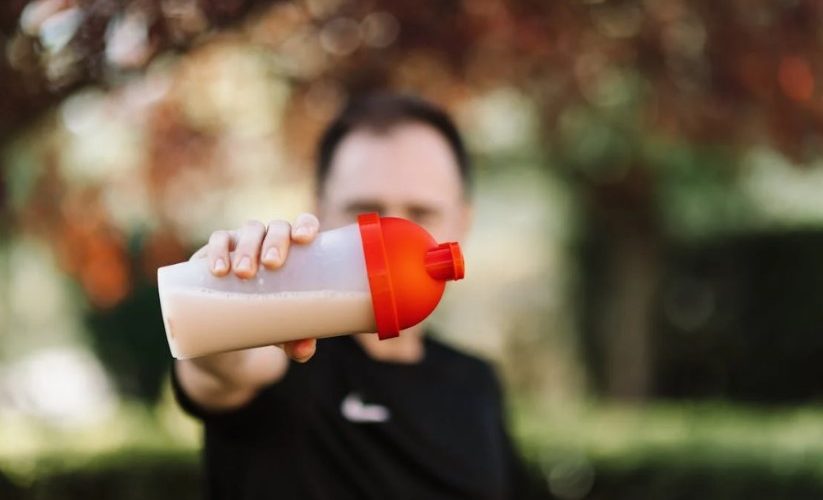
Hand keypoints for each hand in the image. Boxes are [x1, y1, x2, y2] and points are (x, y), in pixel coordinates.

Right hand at [190, 212, 320, 362]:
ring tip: (243, 272)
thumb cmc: (267, 319)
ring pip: (248, 230)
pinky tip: (218, 270)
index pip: (304, 224)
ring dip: (247, 247)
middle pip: (276, 227)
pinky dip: (218, 251)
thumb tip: (305, 350)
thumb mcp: (283, 331)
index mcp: (294, 250)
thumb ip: (298, 340)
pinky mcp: (216, 252)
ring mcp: (243, 243)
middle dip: (275, 241)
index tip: (304, 239)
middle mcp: (270, 240)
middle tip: (271, 264)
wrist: (227, 328)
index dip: (306, 224)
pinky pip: (218, 241)